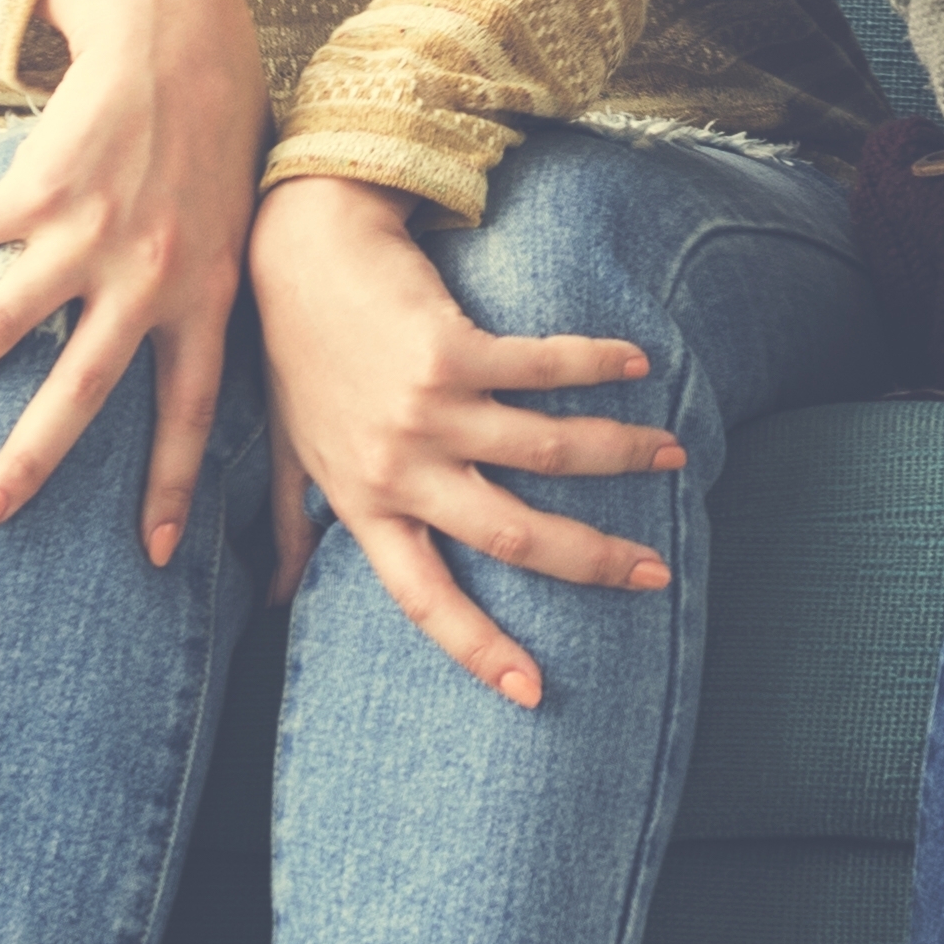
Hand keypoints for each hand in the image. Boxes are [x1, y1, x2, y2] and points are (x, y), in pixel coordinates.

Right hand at [0, 0, 263, 548]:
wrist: (183, 47)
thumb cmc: (215, 154)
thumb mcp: (235, 240)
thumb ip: (208, 315)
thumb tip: (209, 398)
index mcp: (203, 298)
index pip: (190, 412)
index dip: (171, 483)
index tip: (152, 554)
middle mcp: (144, 276)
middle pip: (77, 392)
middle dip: (27, 463)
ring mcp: (88, 232)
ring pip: (1, 325)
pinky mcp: (39, 186)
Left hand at [250, 173, 690, 708]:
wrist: (294, 250)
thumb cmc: (298, 355)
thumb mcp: (290, 450)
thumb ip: (289, 524)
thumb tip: (271, 599)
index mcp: (364, 505)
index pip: (423, 598)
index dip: (478, 649)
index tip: (534, 693)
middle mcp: (397, 468)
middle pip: (513, 536)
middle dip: (593, 561)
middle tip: (655, 575)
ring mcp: (426, 411)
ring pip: (546, 452)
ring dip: (619, 453)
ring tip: (671, 456)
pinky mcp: (451, 350)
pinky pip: (543, 369)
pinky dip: (597, 365)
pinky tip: (639, 364)